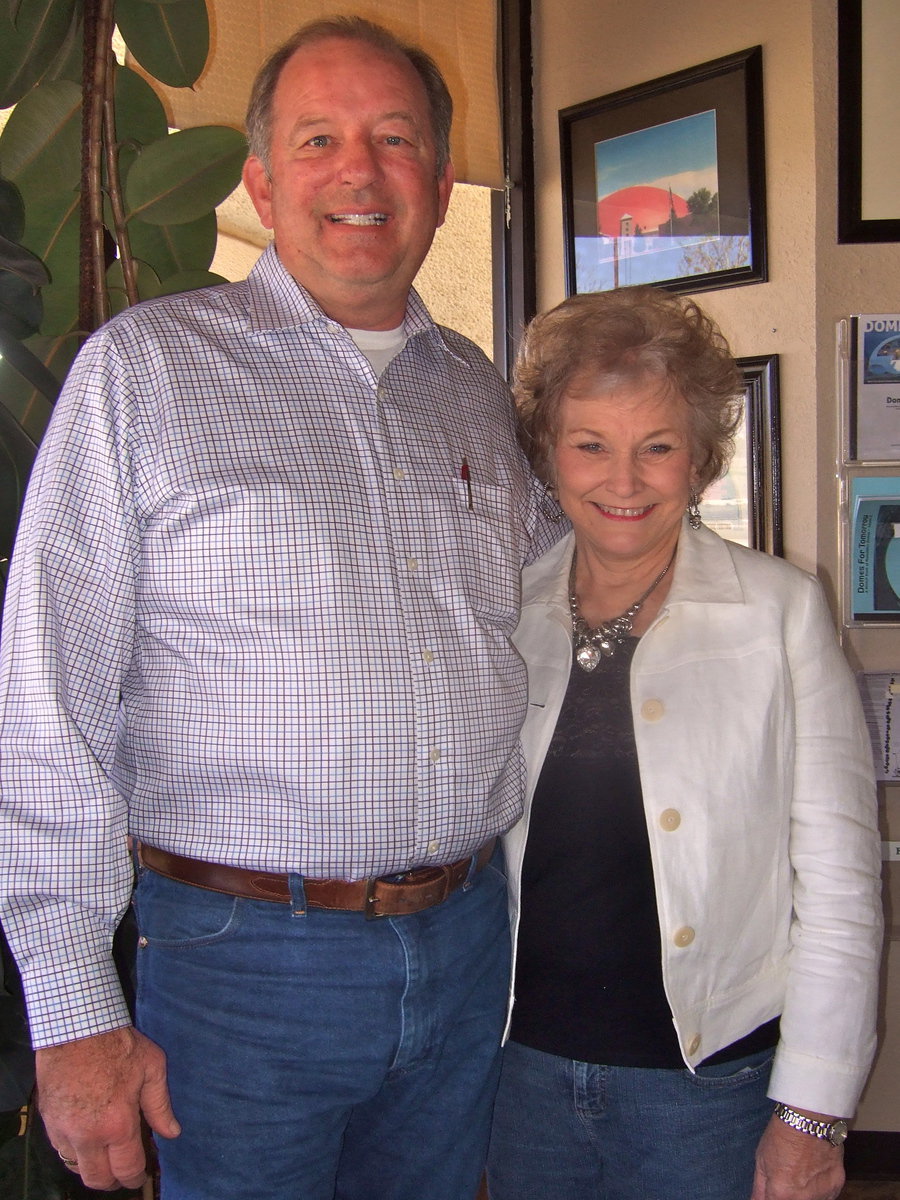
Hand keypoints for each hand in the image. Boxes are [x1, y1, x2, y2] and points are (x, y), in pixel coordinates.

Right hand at [37, 1026, 180, 1190]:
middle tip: (123, 1171)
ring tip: (105, 1154)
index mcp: (118, 1126)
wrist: (77, 1029)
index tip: (140, 1175)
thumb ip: (161, 1105)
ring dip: (92, 1166)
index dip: (136, 1177)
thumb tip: (172, 1132)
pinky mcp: (49, 1121)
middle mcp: (88, 1136)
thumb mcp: (152, 1068)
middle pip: (98, 1180)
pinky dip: (74, 1151)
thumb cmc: (118, 1045)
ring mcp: (64, 1131)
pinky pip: (61, 1149)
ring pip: (76, 1167)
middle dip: (113, 1181)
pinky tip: (87, 1138)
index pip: (127, 1169)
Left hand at [751, 1112, 843, 1199]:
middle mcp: (803, 1199)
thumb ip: (760, 1188)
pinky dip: (819, 1189)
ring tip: (801, 1173)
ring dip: (804, 1195)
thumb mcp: (762, 1160)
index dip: (772, 1196)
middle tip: (788, 1177)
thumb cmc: (782, 1135)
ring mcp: (822, 1194)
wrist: (808, 1119)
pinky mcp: (837, 1186)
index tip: (773, 1189)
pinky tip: (813, 1173)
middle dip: (787, 1195)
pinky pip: (826, 1196)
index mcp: (781, 1194)